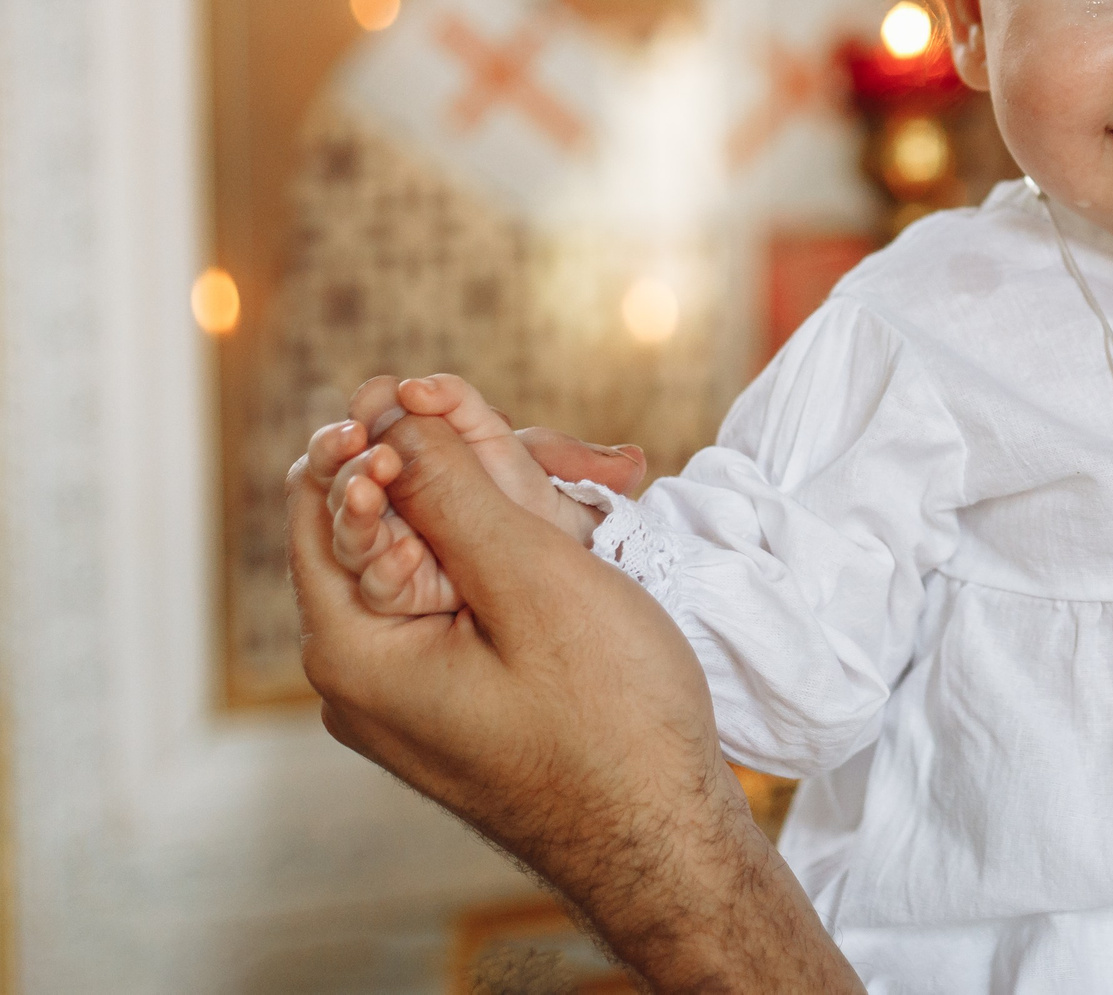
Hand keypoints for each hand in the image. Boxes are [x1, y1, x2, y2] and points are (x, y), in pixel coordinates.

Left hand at [288, 408, 862, 994]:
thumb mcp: (531, 582)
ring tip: (616, 484)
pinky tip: (601, 531)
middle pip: (401, 516)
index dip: (384, 430)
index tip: (448, 391)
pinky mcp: (465, 691)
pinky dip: (538, 553)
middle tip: (595, 460)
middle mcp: (366, 669)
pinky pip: (481, 594)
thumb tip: (387, 410)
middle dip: (488, 465)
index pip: (325, 499)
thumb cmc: (609, 723)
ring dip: (529, 502)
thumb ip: (452, 489)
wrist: (666, 842)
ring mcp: (416, 684)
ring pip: (453, 548)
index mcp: (353, 648)